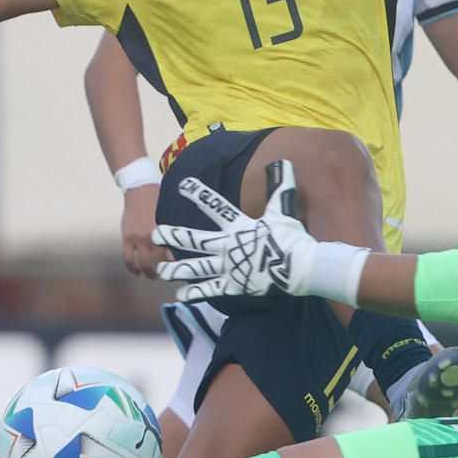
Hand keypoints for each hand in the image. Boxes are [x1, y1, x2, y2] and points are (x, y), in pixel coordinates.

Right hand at [120, 185, 168, 277]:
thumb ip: (172, 232)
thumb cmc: (158, 201)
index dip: (175, 265)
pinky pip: (128, 258)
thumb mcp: (169, 216)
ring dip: (148, 272)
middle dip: (162, 272)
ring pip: (144, 263)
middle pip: (158, 262)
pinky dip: (132, 267)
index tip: (177, 270)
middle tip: (164, 276)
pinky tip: (136, 272)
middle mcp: (152, 236)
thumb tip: (178, 250)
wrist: (139, 190)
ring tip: (151, 276)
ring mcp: (138, 238)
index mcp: (165, 231)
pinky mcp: (127, 237)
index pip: (172, 255)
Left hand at [152, 161, 321, 302]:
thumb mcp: (283, 211)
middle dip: (173, 235)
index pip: (216, 206)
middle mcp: (229, 245)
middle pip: (195, 239)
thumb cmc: (293, 239)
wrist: (303, 268)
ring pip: (197, 267)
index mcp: (239, 226)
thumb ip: (280, 188)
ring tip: (160, 269)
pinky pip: (211, 290)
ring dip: (177, 268)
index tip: (183, 184)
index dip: (199, 193)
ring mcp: (230, 266)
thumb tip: (286, 162)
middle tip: (155, 232)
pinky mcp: (235, 285)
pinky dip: (196, 292)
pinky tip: (180, 295)